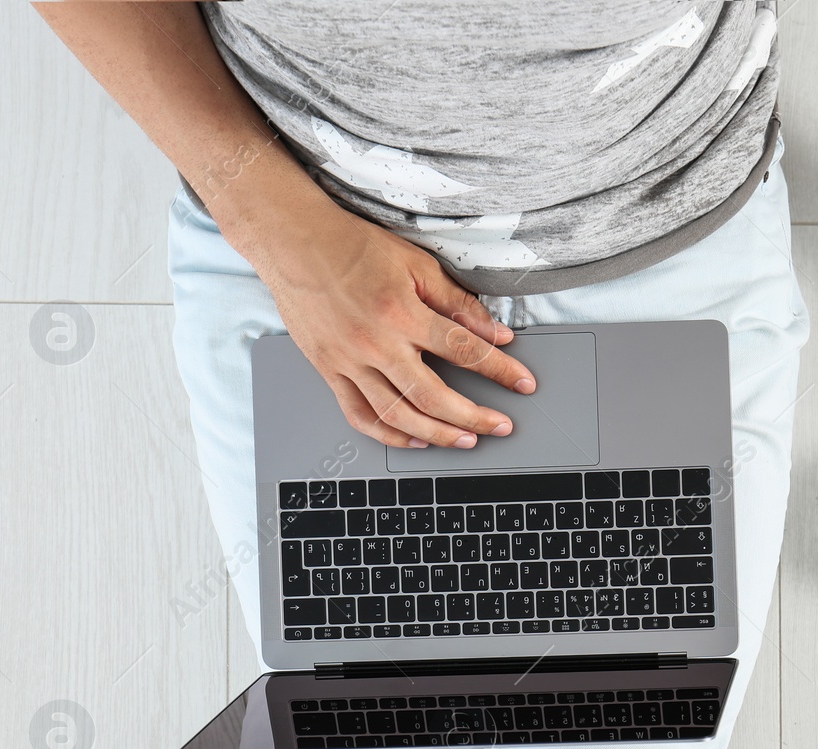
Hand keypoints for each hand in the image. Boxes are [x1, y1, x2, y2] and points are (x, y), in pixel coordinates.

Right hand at [251, 198, 535, 448]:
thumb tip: (496, 333)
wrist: (294, 241)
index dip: (500, 370)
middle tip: (501, 426)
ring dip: (437, 434)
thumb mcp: (416, 264)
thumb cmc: (353, 246)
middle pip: (434, 396)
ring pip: (398, 415)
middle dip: (474, 416)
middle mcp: (374, 343)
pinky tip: (414, 439)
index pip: (465, 350)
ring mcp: (348, 362)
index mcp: (401, 313)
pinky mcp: (328, 370)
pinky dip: (389, 434)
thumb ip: (457, 302)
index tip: (524, 383)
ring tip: (465, 439)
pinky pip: (359, 415)